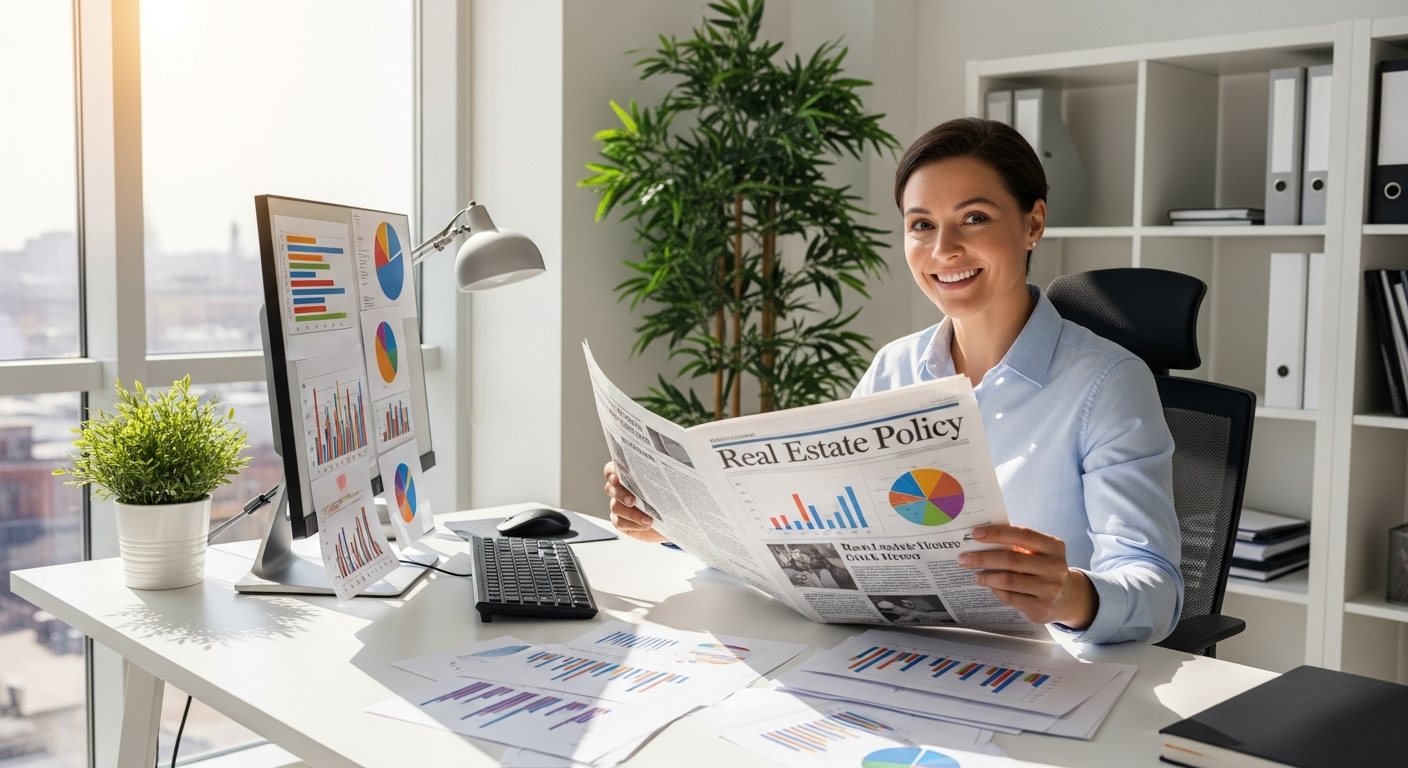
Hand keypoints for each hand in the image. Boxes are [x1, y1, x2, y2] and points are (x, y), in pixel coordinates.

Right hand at [603, 462, 668, 543]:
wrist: (674, 519)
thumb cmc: (670, 498)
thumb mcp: (667, 485)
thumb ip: (658, 475)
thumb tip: (661, 465)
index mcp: (629, 476)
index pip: (611, 470)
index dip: (611, 473)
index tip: (617, 478)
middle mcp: (620, 490)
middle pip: (610, 489)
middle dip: (621, 495)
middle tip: (632, 501)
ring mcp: (619, 506)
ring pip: (615, 507)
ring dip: (632, 514)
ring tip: (648, 519)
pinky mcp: (621, 521)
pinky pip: (619, 522)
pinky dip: (633, 524)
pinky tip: (645, 525)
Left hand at [957, 525, 1096, 628]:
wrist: (1066, 596)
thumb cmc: (1043, 567)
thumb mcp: (1039, 551)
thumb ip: (1018, 543)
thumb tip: (981, 537)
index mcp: (1054, 546)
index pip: (1022, 535)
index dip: (997, 534)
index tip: (975, 534)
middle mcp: (1055, 567)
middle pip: (1011, 559)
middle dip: (983, 558)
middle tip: (964, 558)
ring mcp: (1050, 589)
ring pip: (1008, 580)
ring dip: (986, 576)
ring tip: (975, 574)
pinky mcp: (1042, 608)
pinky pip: (1011, 597)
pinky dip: (996, 590)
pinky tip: (990, 586)